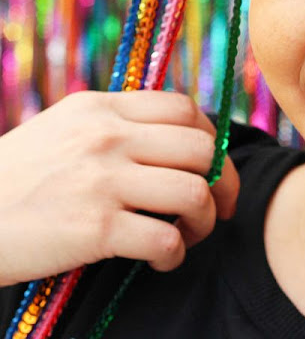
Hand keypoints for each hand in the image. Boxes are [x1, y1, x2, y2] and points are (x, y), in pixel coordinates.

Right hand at [0, 91, 239, 285]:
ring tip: (190, 234)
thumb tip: (176, 134)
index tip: (211, 166)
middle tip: (217, 206)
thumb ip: (116, 122)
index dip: (210, 139)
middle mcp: (107, 136)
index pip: (185, 109)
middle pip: (201, 149)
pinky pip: (166, 238)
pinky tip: (162, 259)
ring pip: (193, 192)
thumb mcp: (64, 128)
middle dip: (222, 182)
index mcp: (102, 107)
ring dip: (205, 219)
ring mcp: (102, 180)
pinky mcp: (94, 228)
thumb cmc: (17, 177)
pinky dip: (175, 254)